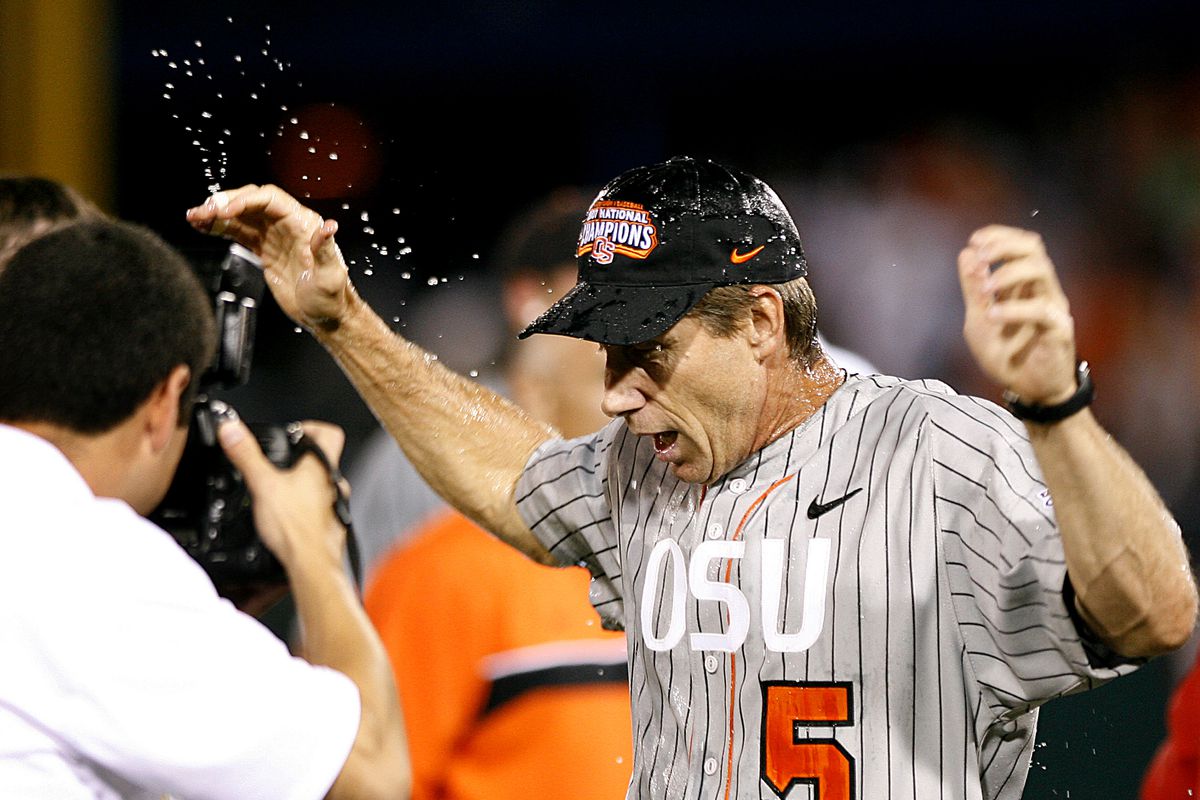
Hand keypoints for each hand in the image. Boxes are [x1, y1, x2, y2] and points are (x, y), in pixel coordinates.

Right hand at [185, 185, 354, 328]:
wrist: (325, 317)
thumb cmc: (331, 298)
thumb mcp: (330, 277)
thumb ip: (325, 250)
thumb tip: (329, 227)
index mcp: (304, 224)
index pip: (270, 199)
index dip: (246, 200)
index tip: (225, 211)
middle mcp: (288, 224)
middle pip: (252, 201)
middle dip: (225, 203)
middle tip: (202, 212)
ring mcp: (274, 236)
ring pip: (241, 215)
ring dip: (217, 213)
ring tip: (194, 216)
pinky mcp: (263, 249)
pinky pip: (238, 231)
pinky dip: (220, 227)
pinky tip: (202, 226)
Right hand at [216, 413, 349, 571]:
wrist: (311, 564)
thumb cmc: (295, 529)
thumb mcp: (263, 485)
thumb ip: (246, 455)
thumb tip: (232, 429)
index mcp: (321, 467)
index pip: (330, 433)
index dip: (312, 427)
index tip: (294, 433)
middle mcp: (334, 484)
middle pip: (323, 460)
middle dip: (300, 460)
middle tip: (280, 464)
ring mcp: (335, 506)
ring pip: (322, 486)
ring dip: (303, 486)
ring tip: (280, 492)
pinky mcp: (332, 525)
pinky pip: (321, 509)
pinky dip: (306, 508)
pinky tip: (288, 517)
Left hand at [958, 225, 1077, 404]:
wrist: (1028, 392)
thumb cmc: (1007, 356)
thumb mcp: (979, 321)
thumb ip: (974, 290)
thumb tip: (967, 254)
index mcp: (1024, 285)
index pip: (1020, 246)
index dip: (999, 236)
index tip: (975, 240)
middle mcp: (1041, 290)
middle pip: (1034, 249)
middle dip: (1005, 245)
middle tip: (982, 254)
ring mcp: (1052, 308)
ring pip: (1041, 271)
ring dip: (1008, 274)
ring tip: (985, 289)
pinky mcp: (1059, 330)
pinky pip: (1042, 310)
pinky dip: (1014, 309)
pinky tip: (993, 316)